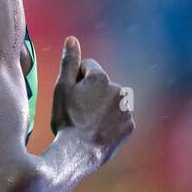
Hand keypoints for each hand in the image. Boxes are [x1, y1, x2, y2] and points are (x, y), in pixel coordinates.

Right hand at [50, 36, 134, 163]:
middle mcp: (119, 89)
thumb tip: (72, 39)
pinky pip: (118, 118)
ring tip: (86, 124)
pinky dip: (109, 122)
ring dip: (101, 107)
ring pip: (110, 101)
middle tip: (77, 112)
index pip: (88, 67)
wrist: (77, 152)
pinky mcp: (130, 126)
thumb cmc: (66, 119)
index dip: (76, 79)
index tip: (70, 96)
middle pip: (101, 84)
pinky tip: (96, 132)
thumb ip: (69, 62)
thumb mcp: (61, 88)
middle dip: (91, 93)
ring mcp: (127, 109)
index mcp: (101, 78)